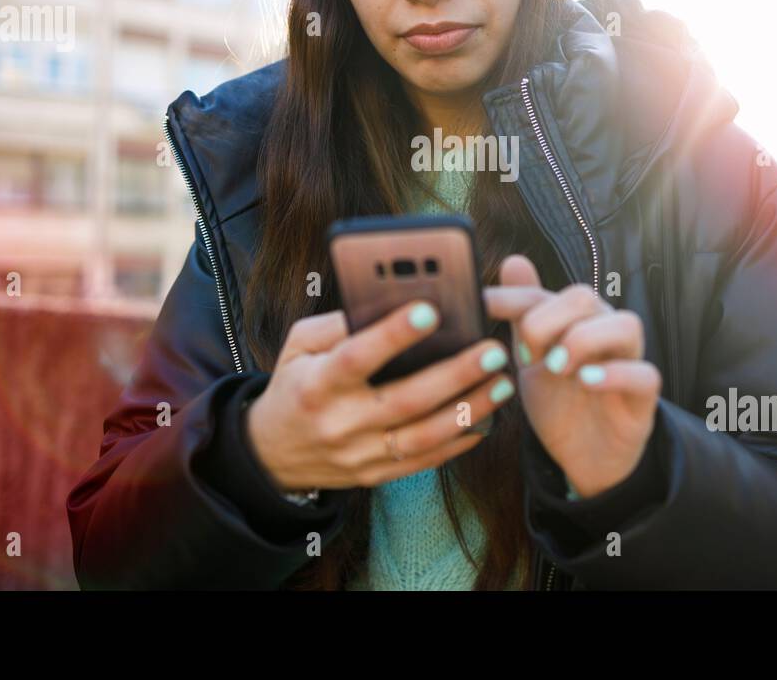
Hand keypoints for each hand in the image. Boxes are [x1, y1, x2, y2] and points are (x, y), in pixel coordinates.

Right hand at [245, 301, 516, 491]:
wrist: (272, 454)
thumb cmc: (295, 384)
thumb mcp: (299, 346)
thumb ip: (338, 324)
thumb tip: (387, 300)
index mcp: (317, 383)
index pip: (357, 357)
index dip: (393, 334)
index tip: (431, 310)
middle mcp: (340, 423)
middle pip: (405, 400)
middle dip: (455, 375)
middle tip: (494, 351)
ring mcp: (359, 454)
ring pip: (424, 436)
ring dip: (469, 410)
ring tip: (503, 384)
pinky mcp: (375, 476)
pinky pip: (424, 461)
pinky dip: (459, 441)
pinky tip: (487, 418)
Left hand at [483, 255, 660, 497]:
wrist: (586, 458)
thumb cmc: (561, 402)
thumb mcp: (532, 360)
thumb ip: (523, 314)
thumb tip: (512, 261)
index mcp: (573, 321)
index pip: (543, 294)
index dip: (511, 297)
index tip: (480, 306)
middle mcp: (604, 332)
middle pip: (584, 297)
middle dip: (547, 319)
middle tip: (525, 353)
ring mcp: (628, 361)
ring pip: (625, 324)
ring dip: (584, 340)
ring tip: (556, 367)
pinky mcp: (643, 396)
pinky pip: (644, 374)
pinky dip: (615, 374)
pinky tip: (587, 382)